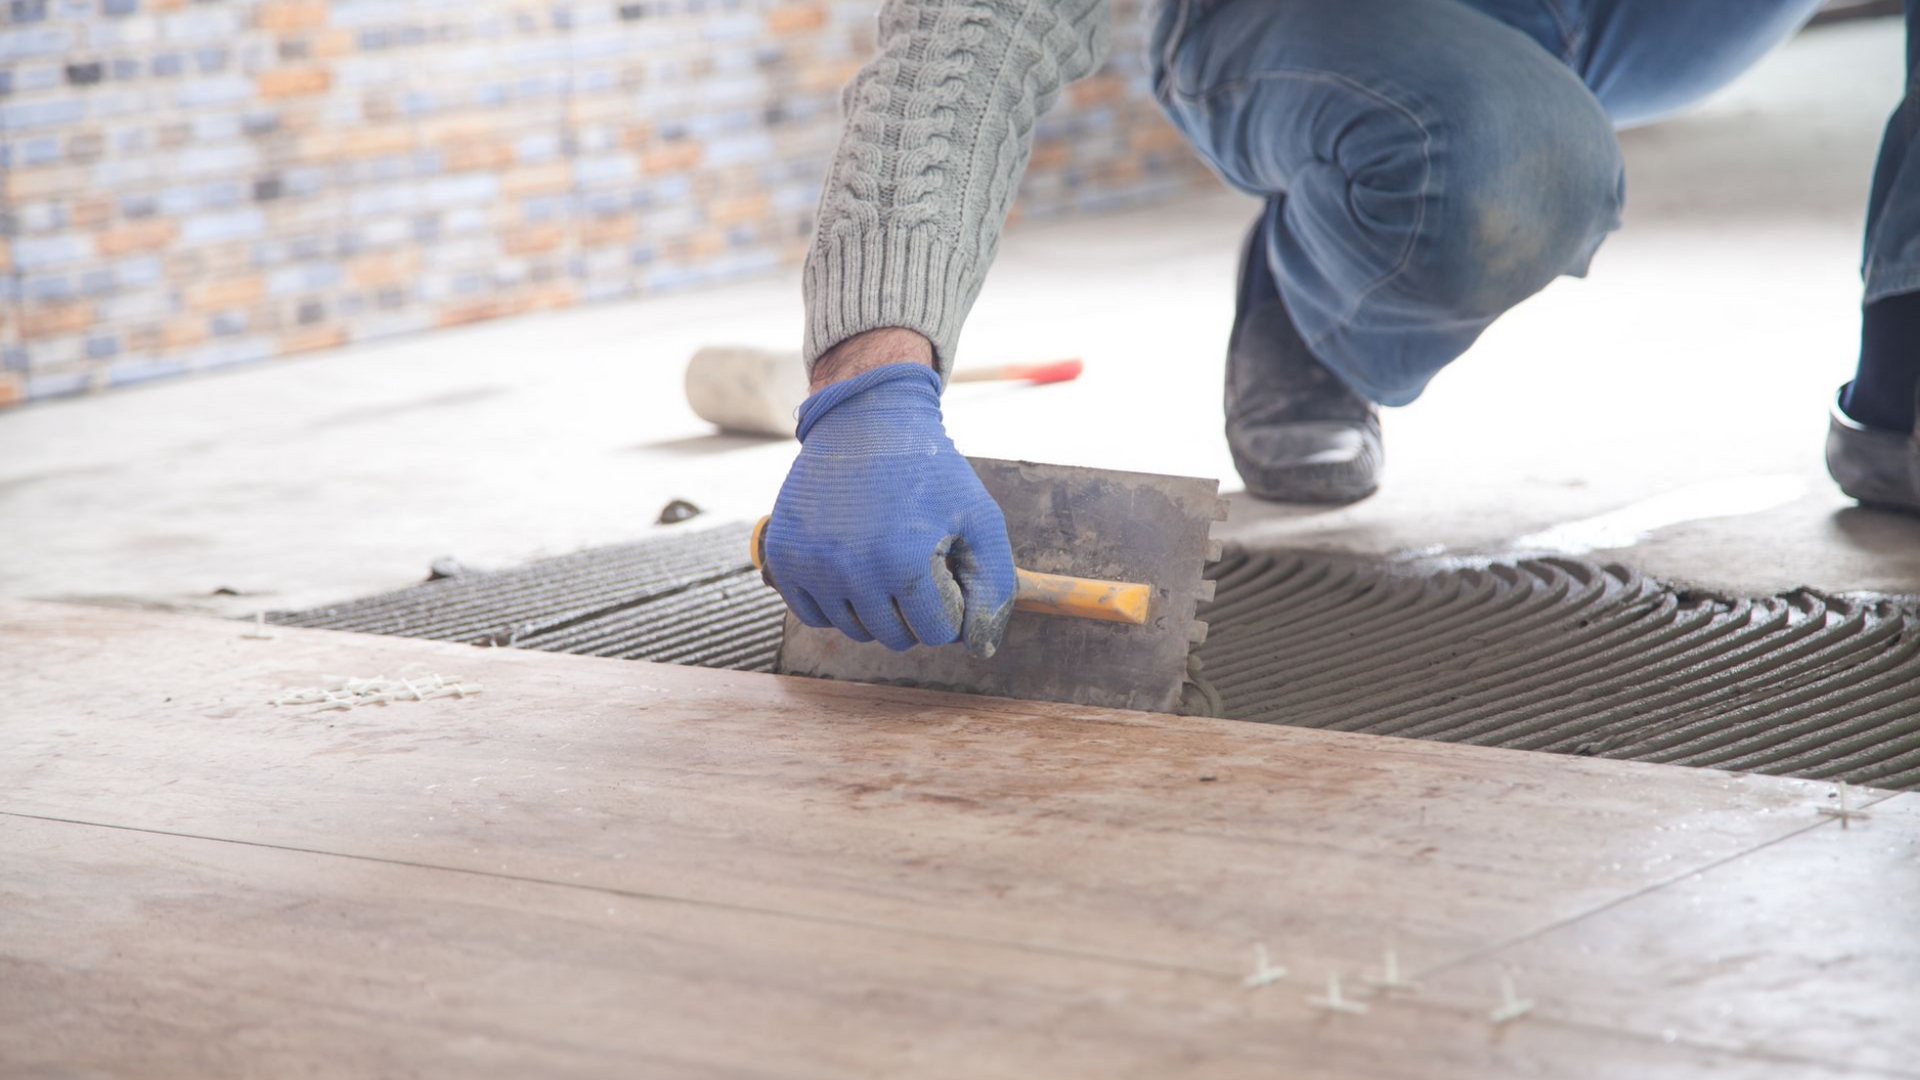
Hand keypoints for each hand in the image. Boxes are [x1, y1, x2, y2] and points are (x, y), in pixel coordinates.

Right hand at [764, 361, 1016, 656]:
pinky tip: (851, 564)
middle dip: (917, 608)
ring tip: (885, 556)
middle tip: (916, 559)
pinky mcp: (784, 560)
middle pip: (897, 637)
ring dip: (877, 607)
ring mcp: (811, 566)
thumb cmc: (930, 471)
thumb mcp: (980, 518)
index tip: (946, 564)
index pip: (939, 632)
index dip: (951, 601)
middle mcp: (851, 570)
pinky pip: (815, 616)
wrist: (864, 420)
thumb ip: (995, 587)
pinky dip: (836, 602)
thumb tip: (980, 649)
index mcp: (904, 562)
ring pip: (856, 631)